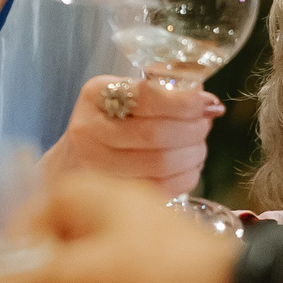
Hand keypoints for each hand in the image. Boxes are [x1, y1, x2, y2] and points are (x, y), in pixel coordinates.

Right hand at [41, 75, 218, 194]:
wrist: (74, 161)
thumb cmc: (109, 123)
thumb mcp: (125, 94)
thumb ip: (164, 89)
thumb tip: (207, 102)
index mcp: (96, 95)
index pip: (148, 96)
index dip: (186, 102)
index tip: (209, 103)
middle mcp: (89, 130)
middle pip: (157, 134)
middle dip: (193, 130)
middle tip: (205, 125)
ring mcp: (96, 165)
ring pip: (161, 163)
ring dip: (192, 154)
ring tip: (198, 147)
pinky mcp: (110, 193)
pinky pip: (161, 187)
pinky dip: (185, 177)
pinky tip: (188, 167)